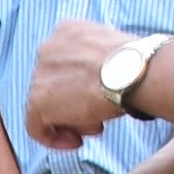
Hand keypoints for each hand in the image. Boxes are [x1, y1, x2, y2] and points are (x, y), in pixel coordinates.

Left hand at [23, 17, 122, 150]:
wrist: (133, 72)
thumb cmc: (137, 65)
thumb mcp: (115, 52)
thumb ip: (99, 63)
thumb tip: (104, 81)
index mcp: (67, 31)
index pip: (64, 63)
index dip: (79, 85)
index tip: (97, 98)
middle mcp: (47, 48)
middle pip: (55, 85)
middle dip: (76, 104)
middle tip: (98, 116)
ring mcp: (39, 75)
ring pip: (47, 106)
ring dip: (72, 120)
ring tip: (97, 125)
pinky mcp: (37, 101)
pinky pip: (36, 127)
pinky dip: (53, 138)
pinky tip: (76, 142)